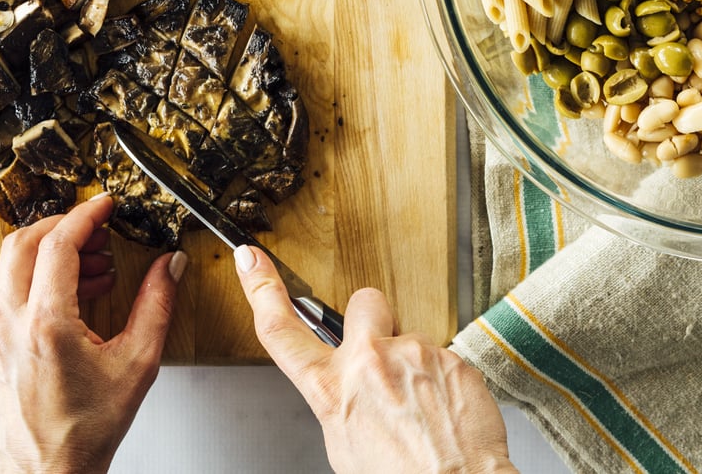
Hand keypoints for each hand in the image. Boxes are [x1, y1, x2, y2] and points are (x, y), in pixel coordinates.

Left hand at [0, 193, 186, 473]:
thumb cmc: (85, 432)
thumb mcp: (137, 365)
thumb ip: (157, 305)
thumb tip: (171, 265)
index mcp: (46, 324)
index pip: (59, 244)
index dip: (86, 215)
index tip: (106, 203)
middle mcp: (11, 322)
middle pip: (24, 242)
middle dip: (63, 224)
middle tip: (99, 228)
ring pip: (12, 263)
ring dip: (52, 249)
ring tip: (97, 264)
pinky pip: (12, 288)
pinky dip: (42, 275)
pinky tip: (79, 293)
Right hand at [234, 246, 515, 473]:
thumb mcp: (344, 443)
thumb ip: (340, 398)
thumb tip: (351, 384)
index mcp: (331, 388)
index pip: (280, 329)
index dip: (260, 288)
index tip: (250, 258)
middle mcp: (369, 360)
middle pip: (363, 302)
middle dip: (373, 319)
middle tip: (385, 358)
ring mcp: (413, 353)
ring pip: (410, 338)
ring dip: (415, 364)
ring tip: (424, 409)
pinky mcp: (451, 357)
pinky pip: (444, 359)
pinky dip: (445, 381)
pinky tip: (446, 412)